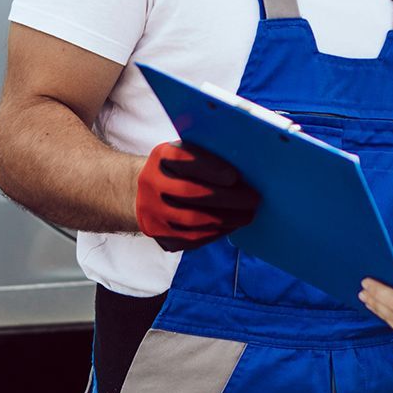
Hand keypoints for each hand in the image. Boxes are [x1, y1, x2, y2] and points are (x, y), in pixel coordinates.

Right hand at [135, 141, 259, 251]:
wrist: (140, 192)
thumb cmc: (178, 170)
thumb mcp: (186, 154)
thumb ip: (208, 156)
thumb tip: (246, 166)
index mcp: (161, 157)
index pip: (183, 160)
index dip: (209, 168)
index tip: (234, 177)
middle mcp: (151, 183)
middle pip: (189, 193)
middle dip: (226, 198)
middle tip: (252, 199)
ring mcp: (151, 211)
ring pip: (191, 220)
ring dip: (225, 219)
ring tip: (246, 216)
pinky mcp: (158, 233)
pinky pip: (190, 237)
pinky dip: (215, 233)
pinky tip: (230, 226)